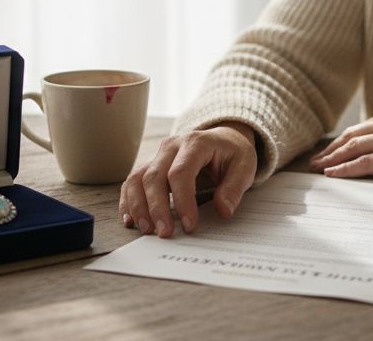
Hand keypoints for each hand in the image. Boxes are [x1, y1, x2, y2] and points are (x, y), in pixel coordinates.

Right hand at [119, 122, 256, 237]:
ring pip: (137, 178)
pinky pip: (132, 181)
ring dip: (138, 206)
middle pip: (154, 176)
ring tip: (146, 230)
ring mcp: (158, 155)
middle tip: (164, 233)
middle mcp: (171, 146)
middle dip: (157, 208)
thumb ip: (234, 187)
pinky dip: (128, 201)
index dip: (182, 201)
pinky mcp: (150, 166)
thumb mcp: (244, 166)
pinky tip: (130, 220)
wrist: (223, 139)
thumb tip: (223, 211)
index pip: (180, 172)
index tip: (190, 225)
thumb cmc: (232, 154)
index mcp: (196, 143)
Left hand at [309, 105, 372, 178]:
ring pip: (352, 148)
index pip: (359, 128)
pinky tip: (333, 174)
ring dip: (332, 159)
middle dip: (330, 150)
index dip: (340, 141)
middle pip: (350, 137)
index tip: (327, 151)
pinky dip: (345, 169)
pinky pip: (364, 163)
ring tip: (318, 169)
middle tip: (314, 161)